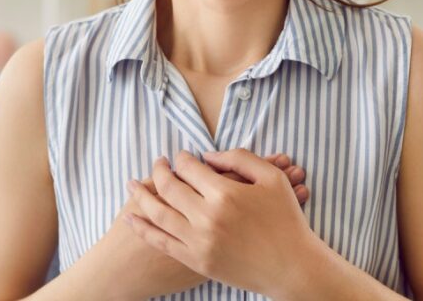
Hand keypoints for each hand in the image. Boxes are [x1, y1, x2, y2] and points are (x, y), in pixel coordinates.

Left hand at [124, 149, 317, 297]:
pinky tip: (130, 217)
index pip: (188, 167)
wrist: (292, 267)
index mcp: (225, 194)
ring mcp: (200, 243)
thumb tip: (208, 156)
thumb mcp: (271, 178)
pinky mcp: (197, 262)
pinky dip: (142, 229)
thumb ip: (240, 158)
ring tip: (131, 184)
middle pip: (169, 187)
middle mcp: (208, 218)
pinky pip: (162, 242)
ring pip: (158, 214)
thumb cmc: (285, 219)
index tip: (182, 156)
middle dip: (159, 170)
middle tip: (157, 163)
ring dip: (140, 196)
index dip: (182, 158)